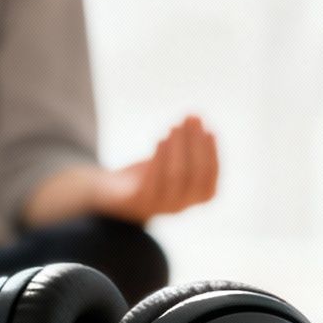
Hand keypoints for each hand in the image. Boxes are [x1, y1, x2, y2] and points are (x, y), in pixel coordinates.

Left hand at [90, 115, 219, 222]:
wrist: (111, 192)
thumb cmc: (148, 173)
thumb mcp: (171, 160)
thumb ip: (185, 144)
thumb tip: (196, 117)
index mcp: (194, 197)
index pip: (210, 176)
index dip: (212, 153)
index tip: (209, 130)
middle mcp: (181, 205)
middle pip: (195, 175)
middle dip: (196, 144)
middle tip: (192, 120)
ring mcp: (160, 206)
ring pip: (175, 176)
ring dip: (177, 148)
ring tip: (175, 127)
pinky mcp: (138, 202)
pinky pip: (152, 182)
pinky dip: (159, 160)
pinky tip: (161, 140)